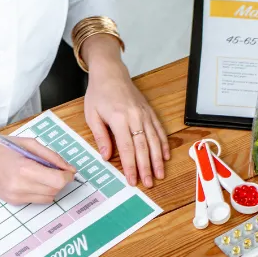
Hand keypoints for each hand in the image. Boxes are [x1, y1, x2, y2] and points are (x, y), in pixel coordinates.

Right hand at [0, 132, 74, 204]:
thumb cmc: (3, 148)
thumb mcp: (30, 144)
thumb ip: (52, 157)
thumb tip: (70, 169)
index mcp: (25, 168)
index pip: (58, 181)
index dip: (67, 176)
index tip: (67, 170)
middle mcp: (20, 186)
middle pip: (55, 191)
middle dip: (60, 181)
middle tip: (54, 170)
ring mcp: (16, 196)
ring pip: (48, 198)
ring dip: (51, 188)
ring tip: (41, 174)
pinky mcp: (14, 202)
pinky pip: (37, 200)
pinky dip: (40, 191)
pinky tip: (30, 180)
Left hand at [80, 37, 169, 186]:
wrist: (110, 73)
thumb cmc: (99, 94)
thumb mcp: (92, 115)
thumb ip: (100, 136)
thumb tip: (106, 156)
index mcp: (119, 118)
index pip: (126, 148)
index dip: (130, 166)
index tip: (132, 180)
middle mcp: (135, 116)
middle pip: (143, 147)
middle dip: (146, 167)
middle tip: (149, 183)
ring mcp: (144, 114)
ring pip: (154, 140)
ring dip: (157, 159)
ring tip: (160, 174)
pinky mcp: (149, 111)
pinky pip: (159, 129)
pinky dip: (163, 144)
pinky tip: (165, 156)